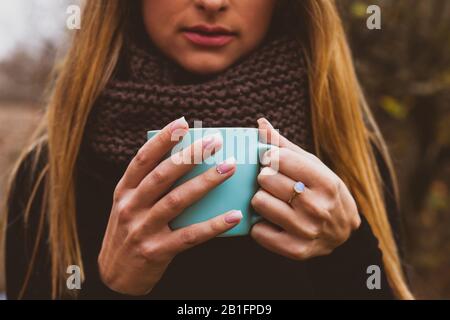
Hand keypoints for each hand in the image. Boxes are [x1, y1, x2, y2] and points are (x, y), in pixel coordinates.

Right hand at [98, 117, 241, 294]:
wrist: (114, 276)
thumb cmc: (128, 232)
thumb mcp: (128, 205)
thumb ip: (148, 185)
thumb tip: (184, 159)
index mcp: (124, 191)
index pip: (142, 159)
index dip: (162, 139)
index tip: (182, 122)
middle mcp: (131, 206)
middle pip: (162, 175)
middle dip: (190, 155)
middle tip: (215, 141)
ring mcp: (142, 229)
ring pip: (177, 200)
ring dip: (205, 182)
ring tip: (229, 168)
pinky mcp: (156, 251)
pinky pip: (190, 236)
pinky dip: (213, 225)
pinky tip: (234, 216)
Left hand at [250, 118, 360, 259]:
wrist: (343, 234)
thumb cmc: (324, 193)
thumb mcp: (313, 166)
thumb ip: (285, 146)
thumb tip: (260, 123)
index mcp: (326, 182)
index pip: (281, 158)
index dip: (271, 157)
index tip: (272, 161)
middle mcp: (318, 207)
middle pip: (266, 179)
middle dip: (265, 178)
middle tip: (272, 182)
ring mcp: (307, 231)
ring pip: (259, 202)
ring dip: (261, 199)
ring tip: (273, 200)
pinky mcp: (296, 250)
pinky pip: (258, 231)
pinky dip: (259, 225)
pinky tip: (271, 221)